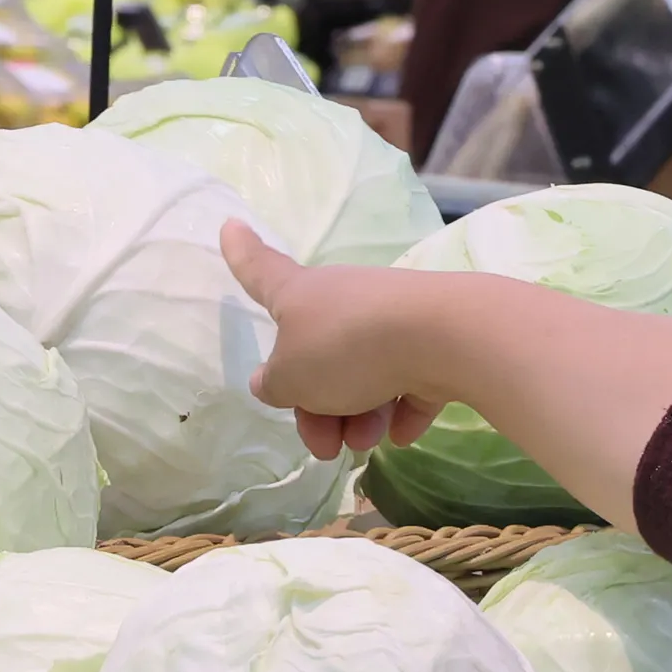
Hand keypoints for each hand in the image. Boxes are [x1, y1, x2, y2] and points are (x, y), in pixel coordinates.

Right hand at [222, 221, 450, 459]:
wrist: (441, 337)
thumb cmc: (346, 348)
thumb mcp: (292, 378)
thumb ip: (275, 384)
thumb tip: (271, 380)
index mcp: (299, 296)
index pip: (260, 271)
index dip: (241, 255)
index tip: (230, 225)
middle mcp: (343, 300)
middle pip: (317, 355)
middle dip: (316, 408)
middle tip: (325, 446)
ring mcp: (390, 318)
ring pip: (364, 376)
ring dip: (358, 418)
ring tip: (368, 440)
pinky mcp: (433, 340)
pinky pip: (408, 384)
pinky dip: (401, 411)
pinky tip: (401, 434)